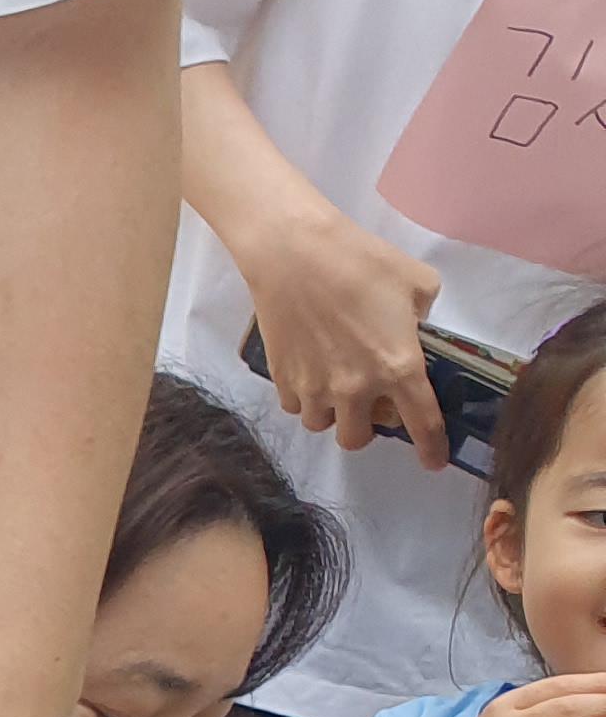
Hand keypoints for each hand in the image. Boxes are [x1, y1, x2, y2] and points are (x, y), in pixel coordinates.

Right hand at [244, 207, 448, 472]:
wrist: (294, 254)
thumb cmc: (361, 261)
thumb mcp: (417, 281)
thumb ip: (423, 315)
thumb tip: (412, 327)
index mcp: (398, 367)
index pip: (422, 421)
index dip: (431, 446)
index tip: (434, 462)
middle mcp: (355, 389)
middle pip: (358, 439)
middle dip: (367, 426)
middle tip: (370, 400)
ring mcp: (313, 387)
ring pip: (322, 425)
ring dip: (332, 413)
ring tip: (334, 385)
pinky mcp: (282, 379)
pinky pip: (295, 405)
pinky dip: (304, 397)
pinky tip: (309, 370)